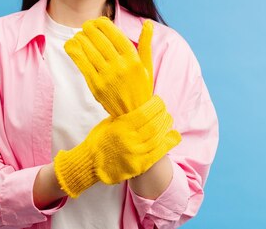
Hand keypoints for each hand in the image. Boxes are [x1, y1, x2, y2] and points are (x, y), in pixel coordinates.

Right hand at [53, 96, 180, 197]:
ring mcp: (136, 154)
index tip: (158, 100)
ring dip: (166, 126)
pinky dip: (168, 143)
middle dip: (162, 114)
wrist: (90, 163)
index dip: (156, 105)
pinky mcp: (140, 165)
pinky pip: (158, 153)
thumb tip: (141, 105)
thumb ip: (125, 116)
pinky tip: (174, 136)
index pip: (145, 113)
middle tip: (164, 109)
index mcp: (121, 127)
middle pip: (154, 125)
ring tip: (168, 119)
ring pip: (158, 138)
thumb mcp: (109, 122)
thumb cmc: (99, 140)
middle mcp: (130, 140)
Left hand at [64, 17, 153, 116]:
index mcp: (133, 59)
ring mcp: (107, 77)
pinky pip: (82, 64)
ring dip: (81, 38)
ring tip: (79, 34)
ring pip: (89, 50)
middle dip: (90, 29)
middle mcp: (120, 66)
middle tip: (86, 25)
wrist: (134, 114)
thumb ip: (146, 43)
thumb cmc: (141, 87)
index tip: (98, 21)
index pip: (115, 34)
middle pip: (100, 40)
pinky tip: (71, 45)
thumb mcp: (147, 65)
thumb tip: (148, 23)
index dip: (104, 24)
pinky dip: (74, 52)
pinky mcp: (95, 86)